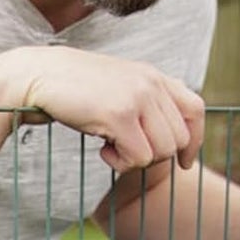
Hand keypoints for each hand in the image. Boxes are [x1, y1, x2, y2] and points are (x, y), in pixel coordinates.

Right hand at [11, 45, 204, 173]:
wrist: (43, 77)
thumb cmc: (76, 91)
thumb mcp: (119, 91)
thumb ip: (144, 105)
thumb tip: (165, 139)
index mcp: (155, 77)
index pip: (195, 111)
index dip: (194, 141)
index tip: (183, 163)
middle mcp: (152, 85)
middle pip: (177, 140)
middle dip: (154, 156)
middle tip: (125, 151)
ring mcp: (138, 99)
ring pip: (161, 152)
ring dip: (135, 161)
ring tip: (111, 148)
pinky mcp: (119, 115)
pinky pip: (137, 158)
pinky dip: (119, 163)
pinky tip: (102, 149)